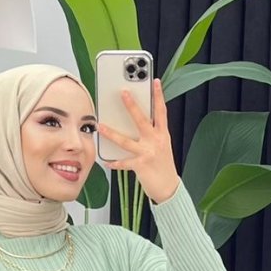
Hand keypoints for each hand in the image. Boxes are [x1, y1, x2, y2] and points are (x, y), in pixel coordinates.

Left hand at [97, 77, 180, 203]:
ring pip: (126, 141)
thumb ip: (151, 133)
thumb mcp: (162, 146)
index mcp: (162, 134)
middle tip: (123, 92)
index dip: (158, 95)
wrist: (169, 188)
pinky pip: (124, 162)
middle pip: (142, 120)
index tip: (155, 81)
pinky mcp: (141, 165)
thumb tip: (135, 122)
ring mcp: (148, 153)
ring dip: (111, 133)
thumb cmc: (163, 166)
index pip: (161, 111)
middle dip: (132, 105)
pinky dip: (115, 163)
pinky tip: (106, 161)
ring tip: (100, 126)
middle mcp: (156, 141)